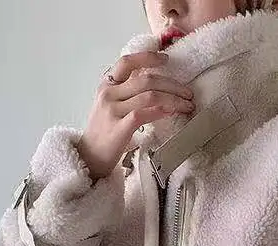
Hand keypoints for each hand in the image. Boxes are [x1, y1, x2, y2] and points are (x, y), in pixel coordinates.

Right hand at [76, 52, 195, 180]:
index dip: (148, 57)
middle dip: (172, 84)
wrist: (90, 157)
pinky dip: (162, 111)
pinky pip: (144, 113)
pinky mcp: (119, 128)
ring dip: (173, 99)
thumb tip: (154, 84)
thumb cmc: (104, 132)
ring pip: (149, 95)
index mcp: (107, 84)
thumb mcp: (110, 105)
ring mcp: (113, 110)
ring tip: (187, 105)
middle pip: (146, 80)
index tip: (166, 59)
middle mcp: (109, 93)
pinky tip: (172, 113)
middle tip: (188, 92)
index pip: (127, 61)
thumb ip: (126, 92)